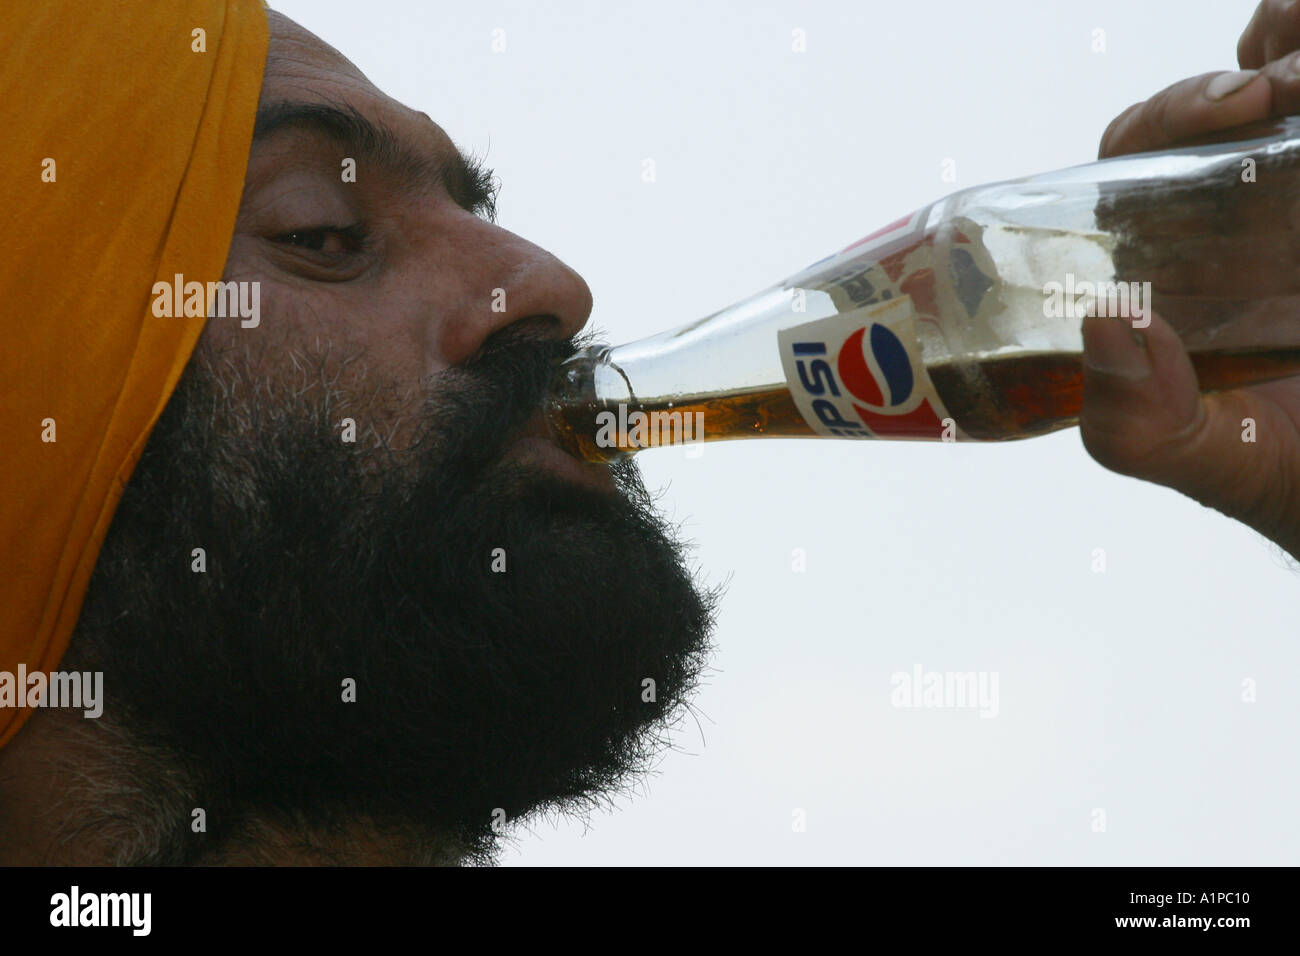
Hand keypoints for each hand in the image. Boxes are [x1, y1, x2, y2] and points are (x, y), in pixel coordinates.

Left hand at [1081, 0, 1299, 559]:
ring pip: (1287, 94)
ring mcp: (1292, 211)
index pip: (1141, 163)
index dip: (1166, 119)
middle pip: (1223, 112)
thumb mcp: (1209, 460)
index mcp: (1176, 266)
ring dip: (1294, 53)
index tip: (1228, 108)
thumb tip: (1107, 326)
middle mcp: (1237, 226)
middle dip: (1251, 74)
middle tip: (1280, 90)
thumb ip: (1138, 424)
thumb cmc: (1286, 473)